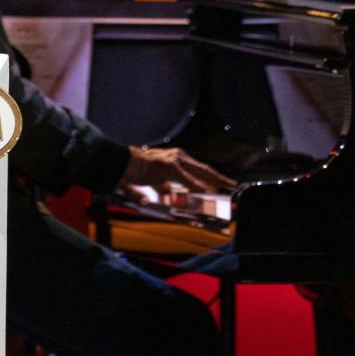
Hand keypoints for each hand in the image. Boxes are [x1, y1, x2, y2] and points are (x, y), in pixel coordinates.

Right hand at [119, 144, 235, 198]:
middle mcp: (179, 157)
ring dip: (212, 181)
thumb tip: (170, 198)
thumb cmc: (136, 171)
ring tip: (224, 189)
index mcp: (177, 160)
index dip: (213, 177)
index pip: (200, 169)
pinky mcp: (168, 166)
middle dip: (220, 178)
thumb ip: (164, 189)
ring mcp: (174, 160)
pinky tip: (203, 190)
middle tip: (233, 186)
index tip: (225, 184)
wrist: (121, 163)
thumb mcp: (155, 182)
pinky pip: (185, 178)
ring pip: (199, 172)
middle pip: (204, 169)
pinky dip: (195, 185)